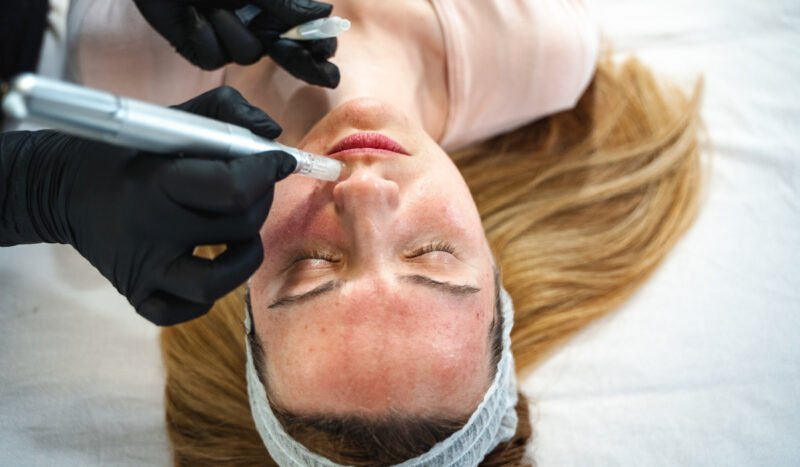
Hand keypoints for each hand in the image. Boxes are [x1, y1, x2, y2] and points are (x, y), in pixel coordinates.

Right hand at [2, 87, 295, 324]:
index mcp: (157, 182)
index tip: (277, 160)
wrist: (63, 188)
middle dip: (261, 201)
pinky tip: (209, 263)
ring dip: (245, 255)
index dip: (266, 172)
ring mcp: (144, 269)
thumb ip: (224, 111)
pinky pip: (189, 309)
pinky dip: (208, 294)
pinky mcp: (138, 294)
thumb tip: (272, 133)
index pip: (232, 189)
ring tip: (239, 232)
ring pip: (216, 282)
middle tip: (254, 187)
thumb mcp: (169, 119)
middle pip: (238, 227)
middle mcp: (150, 231)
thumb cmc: (127, 151)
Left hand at [132, 0, 339, 86]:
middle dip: (303, 63)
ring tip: (212, 5)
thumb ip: (286, 3)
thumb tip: (323, 13)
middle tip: (326, 76)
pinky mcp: (201, 49)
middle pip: (287, 54)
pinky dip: (202, 36)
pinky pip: (213, 58)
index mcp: (270, 4)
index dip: (318, 45)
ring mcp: (228, 37)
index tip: (328, 54)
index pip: (303, 30)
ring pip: (247, 56)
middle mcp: (253, 22)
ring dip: (231, 31)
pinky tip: (191, 15)